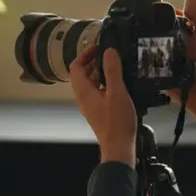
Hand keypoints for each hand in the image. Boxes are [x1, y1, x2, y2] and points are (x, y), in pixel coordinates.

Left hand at [70, 46, 136, 165]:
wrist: (119, 147)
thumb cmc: (117, 121)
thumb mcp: (117, 92)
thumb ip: (112, 71)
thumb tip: (108, 51)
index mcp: (83, 91)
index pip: (75, 67)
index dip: (84, 54)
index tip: (99, 47)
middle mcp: (83, 98)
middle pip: (82, 74)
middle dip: (94, 62)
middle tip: (110, 55)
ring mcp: (91, 106)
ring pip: (91, 84)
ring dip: (100, 73)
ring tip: (117, 66)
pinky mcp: (99, 111)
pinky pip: (98, 92)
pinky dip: (105, 84)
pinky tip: (120, 83)